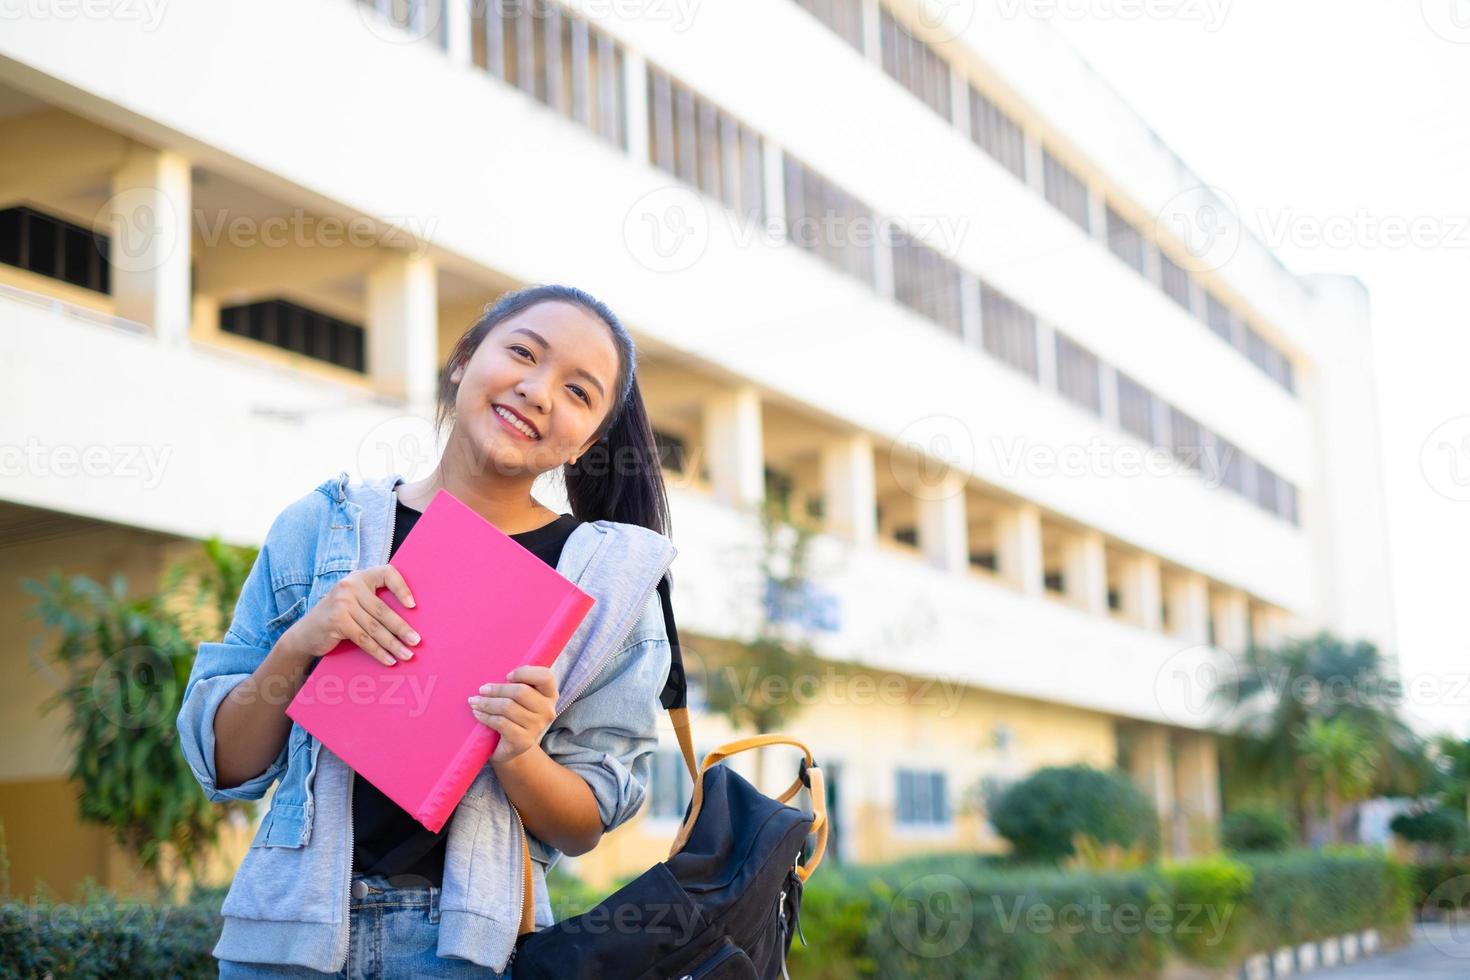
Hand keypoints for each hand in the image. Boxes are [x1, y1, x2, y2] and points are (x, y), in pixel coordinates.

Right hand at [281, 565, 419, 666]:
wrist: (305, 633)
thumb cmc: (339, 617)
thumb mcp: (355, 601)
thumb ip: (375, 601)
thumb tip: (411, 619)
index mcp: (360, 577)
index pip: (387, 573)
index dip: (402, 588)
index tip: (413, 606)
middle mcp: (350, 586)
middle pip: (383, 610)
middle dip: (402, 628)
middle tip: (417, 641)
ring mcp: (342, 603)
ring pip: (375, 627)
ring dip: (393, 644)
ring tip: (407, 654)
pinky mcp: (337, 621)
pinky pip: (364, 639)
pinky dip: (379, 652)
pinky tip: (390, 660)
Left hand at [469, 666, 557, 763]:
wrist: (512, 747)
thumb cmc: (513, 714)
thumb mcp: (520, 697)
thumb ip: (516, 684)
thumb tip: (491, 681)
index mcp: (550, 694)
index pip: (545, 676)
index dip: (524, 673)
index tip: (507, 676)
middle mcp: (547, 710)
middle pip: (521, 692)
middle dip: (497, 689)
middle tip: (482, 689)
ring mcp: (537, 727)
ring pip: (508, 707)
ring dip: (487, 703)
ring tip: (474, 702)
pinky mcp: (523, 741)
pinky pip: (501, 723)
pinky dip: (486, 716)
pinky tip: (478, 714)